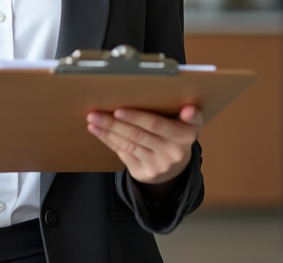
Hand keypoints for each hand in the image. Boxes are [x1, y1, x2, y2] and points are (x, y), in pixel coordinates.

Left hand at [86, 105, 204, 185]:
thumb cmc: (177, 135)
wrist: (176, 168)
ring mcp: (158, 165)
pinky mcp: (145, 173)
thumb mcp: (188, 124)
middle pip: (138, 134)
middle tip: (96, 112)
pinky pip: (123, 154)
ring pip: (128, 145)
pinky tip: (98, 131)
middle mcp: (173, 152)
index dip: (138, 117)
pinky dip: (109, 140)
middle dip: (115, 123)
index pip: (158, 124)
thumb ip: (189, 115)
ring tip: (93, 120)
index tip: (119, 110)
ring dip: (108, 131)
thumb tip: (189, 110)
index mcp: (185, 136)